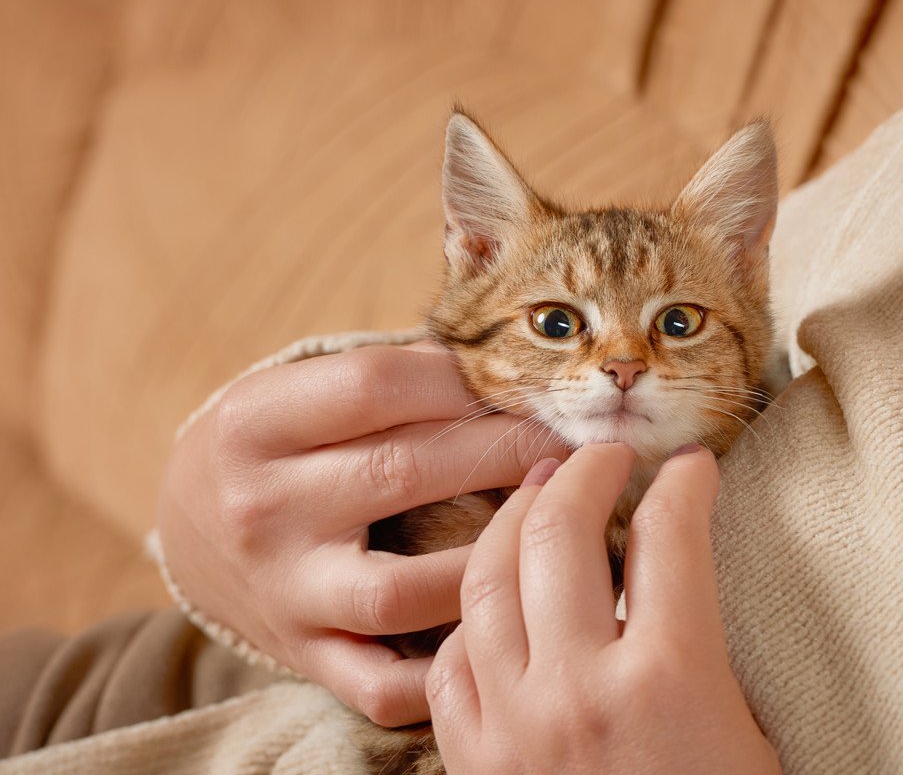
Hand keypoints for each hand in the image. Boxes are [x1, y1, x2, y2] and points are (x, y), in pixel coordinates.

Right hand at [155, 344, 569, 725]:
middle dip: (504, 452)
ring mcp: (285, 592)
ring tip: (548, 528)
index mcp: (253, 425)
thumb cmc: (275, 444)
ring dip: (488, 558)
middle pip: (401, 474)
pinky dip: (443, 669)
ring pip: (399, 591)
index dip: (461, 379)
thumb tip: (508, 367)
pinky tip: (499, 629)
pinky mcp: (306, 654)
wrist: (186, 528)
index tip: (523, 380)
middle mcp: (262, 510)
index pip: (374, 387)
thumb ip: (385, 377)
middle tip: (570, 442)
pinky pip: (381, 682)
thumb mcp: (296, 391)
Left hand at [426, 443, 780, 774]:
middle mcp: (580, 689)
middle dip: (584, 472)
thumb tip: (680, 559)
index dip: (684, 484)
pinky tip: (497, 597)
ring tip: (539, 494)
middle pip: (560, 531)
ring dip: (513, 520)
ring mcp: (513, 725)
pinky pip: (450, 658)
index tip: (691, 468)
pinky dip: (472, 614)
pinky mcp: (474, 761)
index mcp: (670, 679)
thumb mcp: (747, 733)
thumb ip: (705, 641)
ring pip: (486, 578)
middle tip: (604, 456)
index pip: (670, 534)